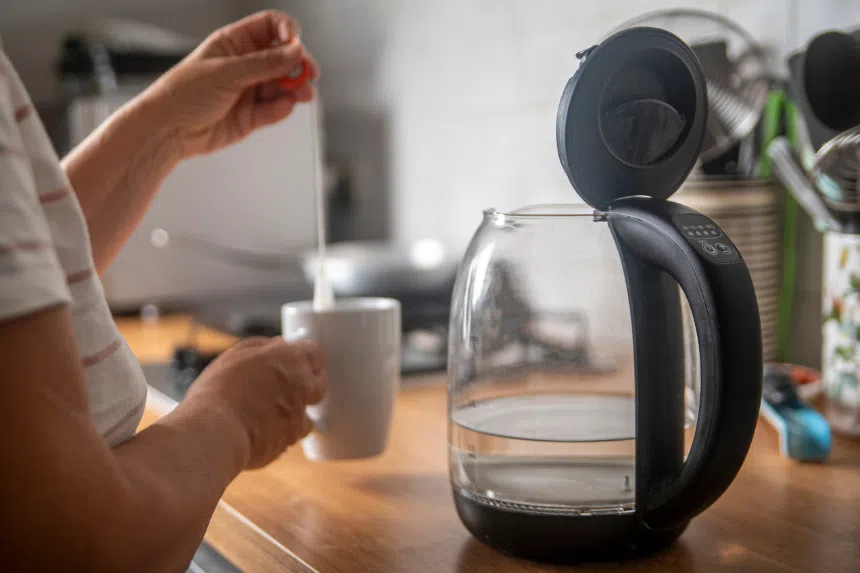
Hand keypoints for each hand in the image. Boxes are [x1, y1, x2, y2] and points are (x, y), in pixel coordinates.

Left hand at [142, 10, 319, 157]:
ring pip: (283, 85)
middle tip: (307, 73)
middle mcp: (245, 64)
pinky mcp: (252, 115)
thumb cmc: (182, 94)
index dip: (287, 32)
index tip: (296, 44)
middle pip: (283, 57)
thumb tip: (294, 53)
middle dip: (297, 64)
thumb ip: (264, 64)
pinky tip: (284, 107)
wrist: (168, 131)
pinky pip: (275, 109)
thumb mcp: (226, 73)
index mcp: (234, 43)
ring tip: (303, 94)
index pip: (270, 27)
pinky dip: (283, 108)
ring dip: (296, 88)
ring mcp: (250, 90)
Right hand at [186, 337, 325, 469]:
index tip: (295, 362)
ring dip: (294, 413)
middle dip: (306, 385)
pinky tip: (262, 432)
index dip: (305, 359)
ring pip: (307, 412)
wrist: (215, 431)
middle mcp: (303, 385)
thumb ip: (262, 347)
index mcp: (291, 359)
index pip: (315, 354)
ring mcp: (300, 415)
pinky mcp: (290, 440)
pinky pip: (292, 435)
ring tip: (266, 414)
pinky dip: (282, 434)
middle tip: (283, 387)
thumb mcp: (236, 354)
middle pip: (319, 383)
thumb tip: (277, 346)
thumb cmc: (220, 391)